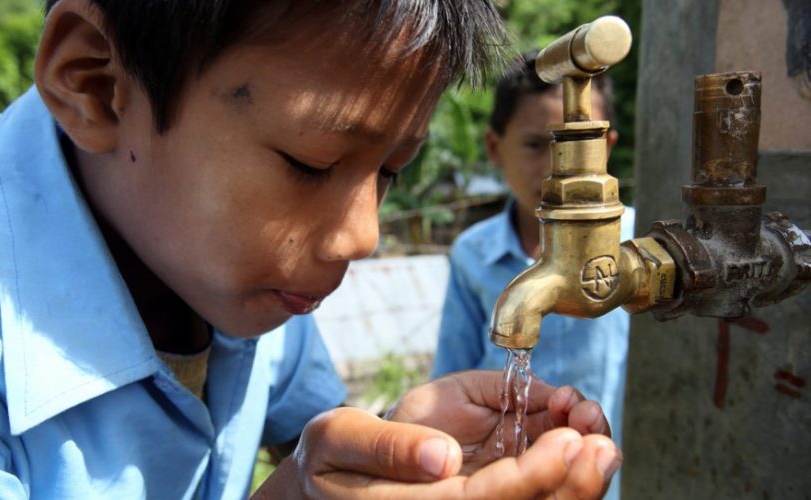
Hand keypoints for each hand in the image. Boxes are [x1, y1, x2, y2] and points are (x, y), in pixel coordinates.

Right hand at [253, 371, 620, 498]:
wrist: (329, 484)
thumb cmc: (332, 462)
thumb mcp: (338, 440)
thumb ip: (386, 448)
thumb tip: (444, 457)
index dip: (532, 476)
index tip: (568, 442)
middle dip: (574, 481)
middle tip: (602, 439)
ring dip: (578, 475)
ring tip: (595, 426)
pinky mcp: (482, 497)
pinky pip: (532, 493)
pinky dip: (564, 466)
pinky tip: (575, 426)